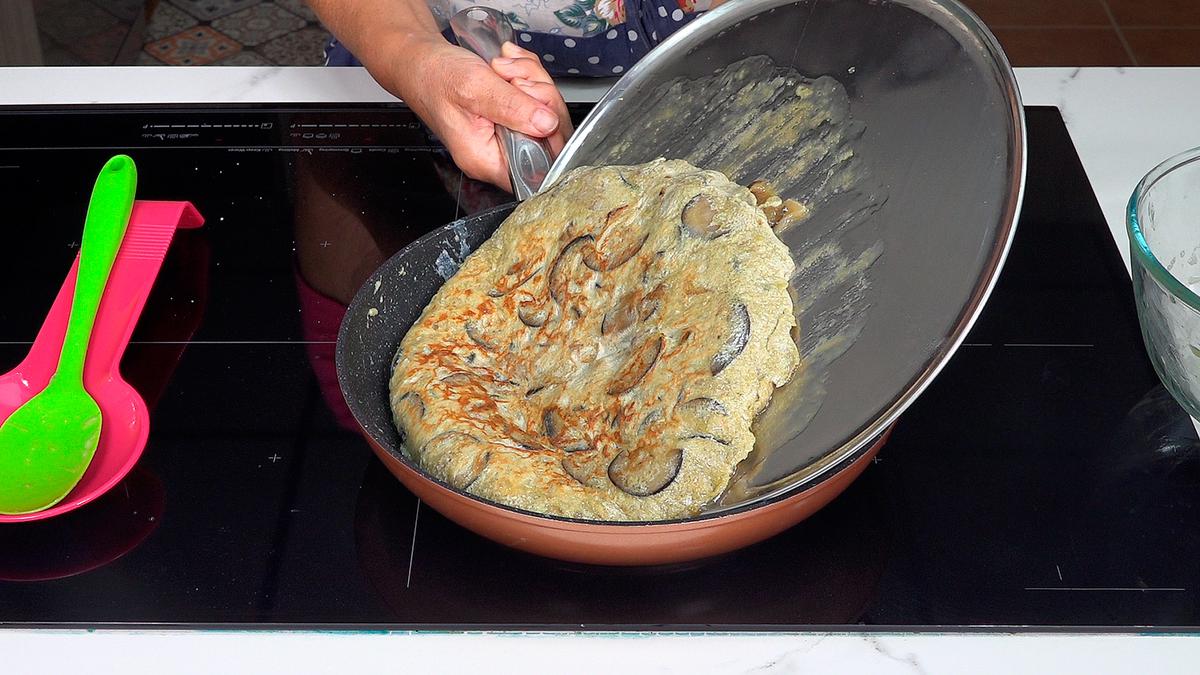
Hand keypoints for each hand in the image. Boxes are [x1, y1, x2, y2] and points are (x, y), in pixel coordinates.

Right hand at [375, 36, 571, 190]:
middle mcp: (497, 153)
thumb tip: (547, 124)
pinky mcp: (509, 116)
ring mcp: (505, 134)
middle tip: (516, 80)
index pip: (538, 169)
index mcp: (486, 160)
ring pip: (545, 113)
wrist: (419, 59)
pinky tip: (508, 66)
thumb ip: (512, 108)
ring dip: (532, 81)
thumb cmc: (434, 77)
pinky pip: (536, 98)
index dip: (551, 140)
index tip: (542, 110)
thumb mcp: (475, 88)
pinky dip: (528, 75)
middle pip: (548, 138)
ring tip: (504, 68)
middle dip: (541, 99)